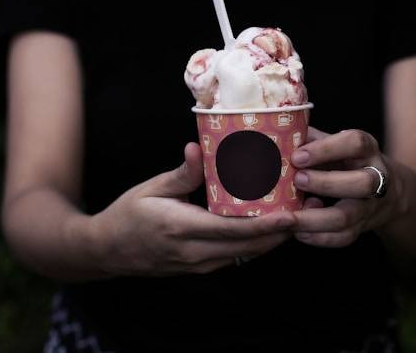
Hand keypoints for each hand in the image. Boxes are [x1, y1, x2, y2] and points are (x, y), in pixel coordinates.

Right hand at [88, 143, 296, 275]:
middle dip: (281, 232)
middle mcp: (195, 253)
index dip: (266, 225)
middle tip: (307, 210)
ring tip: (297, 216)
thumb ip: (181, 174)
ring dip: (272, 239)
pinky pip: (236, 256)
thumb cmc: (128, 216)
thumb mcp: (151, 189)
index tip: (292, 215)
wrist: (108, 250)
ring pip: (246, 254)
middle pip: (248, 247)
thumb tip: (198, 149)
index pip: (233, 231)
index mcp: (183, 229)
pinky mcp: (201, 266)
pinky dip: (256, 243)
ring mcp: (199, 264)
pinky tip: (269, 226)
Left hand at [290, 128, 403, 247]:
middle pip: (361, 183)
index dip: (327, 149)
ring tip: (288, 216)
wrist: (387, 192)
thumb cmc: (347, 161)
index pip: (355, 143)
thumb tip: (276, 137)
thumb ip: (311, 140)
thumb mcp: (334, 144)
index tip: (298, 156)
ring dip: (314, 218)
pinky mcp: (362, 227)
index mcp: (366, 150)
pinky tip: (297, 232)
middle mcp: (375, 177)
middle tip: (297, 180)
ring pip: (347, 216)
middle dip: (326, 183)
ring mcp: (370, 206)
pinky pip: (343, 237)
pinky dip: (318, 237)